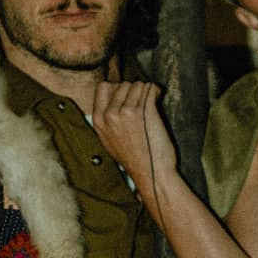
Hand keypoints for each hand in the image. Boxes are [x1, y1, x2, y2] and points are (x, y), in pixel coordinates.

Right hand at [91, 79, 180, 223]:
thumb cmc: (134, 159)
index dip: (117, 88)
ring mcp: (126, 112)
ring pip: (138, 84)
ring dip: (146, 92)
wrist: (151, 173)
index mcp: (99, 121)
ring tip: (150, 106)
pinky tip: (158, 99)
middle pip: (122, 84)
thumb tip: (115, 97)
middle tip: (142, 105)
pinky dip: (156, 91)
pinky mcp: (144, 111)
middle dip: (134, 91)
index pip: (103, 87)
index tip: (127, 96)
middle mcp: (110, 114)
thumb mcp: (109, 140)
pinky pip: (151, 88)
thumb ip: (107, 119)